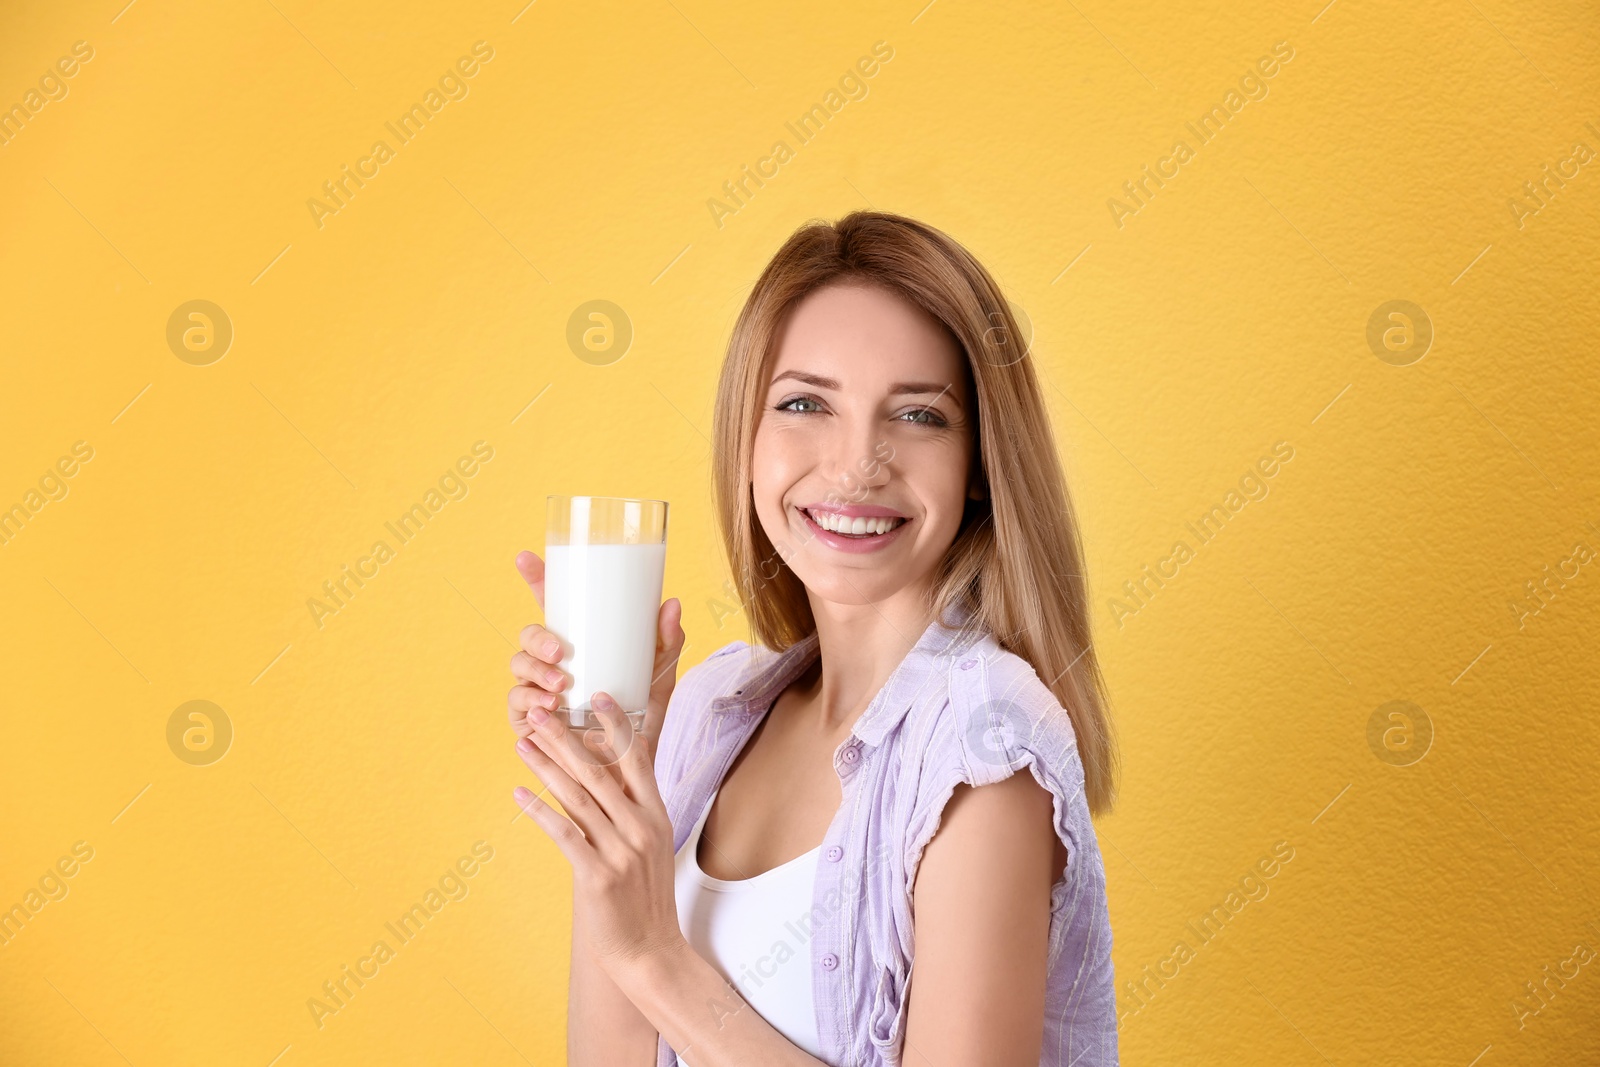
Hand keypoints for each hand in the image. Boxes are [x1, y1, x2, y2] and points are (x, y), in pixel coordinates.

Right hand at [508, 549, 686, 759]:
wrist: (627, 771)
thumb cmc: (639, 720)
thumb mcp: (658, 679)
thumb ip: (667, 645)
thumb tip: (672, 603)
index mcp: (578, 644)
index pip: (552, 606)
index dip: (536, 579)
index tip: (526, 557)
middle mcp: (551, 661)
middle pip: (529, 634)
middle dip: (538, 637)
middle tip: (561, 652)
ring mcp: (536, 688)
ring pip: (519, 665)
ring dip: (535, 671)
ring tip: (561, 687)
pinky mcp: (527, 719)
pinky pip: (517, 702)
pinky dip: (529, 702)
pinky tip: (547, 707)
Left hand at [513, 697, 687, 971]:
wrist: (650, 949)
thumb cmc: (646, 896)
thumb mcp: (652, 845)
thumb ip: (633, 809)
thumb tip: (608, 775)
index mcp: (656, 815)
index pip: (636, 759)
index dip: (615, 725)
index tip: (597, 695)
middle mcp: (641, 827)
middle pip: (599, 771)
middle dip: (566, 737)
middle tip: (541, 711)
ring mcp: (620, 851)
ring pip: (577, 796)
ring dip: (546, 766)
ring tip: (523, 742)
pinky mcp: (596, 875)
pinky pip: (563, 834)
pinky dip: (538, 810)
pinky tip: (518, 793)